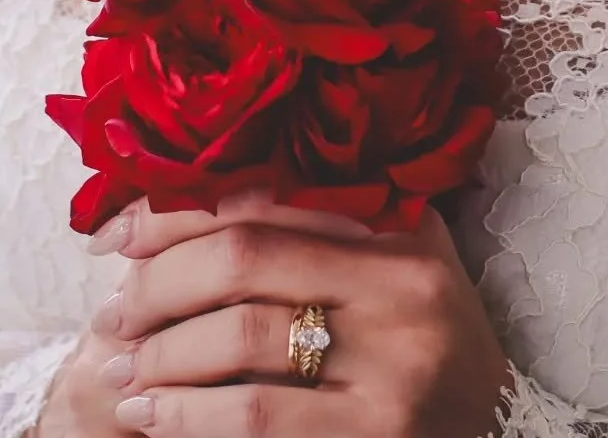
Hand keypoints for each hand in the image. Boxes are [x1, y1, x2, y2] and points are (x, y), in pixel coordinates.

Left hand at [74, 186, 515, 437]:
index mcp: (399, 221)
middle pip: (242, 258)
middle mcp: (404, 281)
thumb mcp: (389, 264)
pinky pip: (254, 416)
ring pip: (240, 337)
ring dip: (159, 354)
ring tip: (120, 368)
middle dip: (156, 283)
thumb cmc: (416, 342)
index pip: (264, 193)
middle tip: (111, 309)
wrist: (496, 433)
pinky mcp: (378, 434)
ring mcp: (396, 362)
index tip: (114, 234)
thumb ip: (317, 221)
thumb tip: (170, 203)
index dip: (175, 210)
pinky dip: (185, 415)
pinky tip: (149, 417)